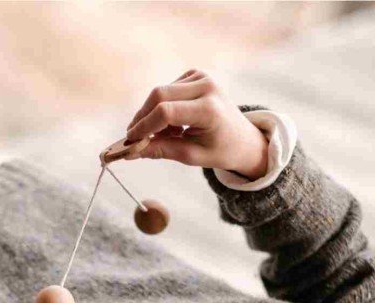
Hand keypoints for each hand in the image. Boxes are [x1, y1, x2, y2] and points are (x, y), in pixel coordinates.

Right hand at [126, 69, 268, 178]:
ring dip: (152, 115)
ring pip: (160, 92)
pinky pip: (167, 90)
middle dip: (142, 118)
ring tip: (162, 137)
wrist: (243, 138)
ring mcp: (202, 76)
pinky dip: (162, 108)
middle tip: (134, 138)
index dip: (144, 126)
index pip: (166, 112)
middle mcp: (207, 86)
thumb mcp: (191, 156)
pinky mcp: (196, 74)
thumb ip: (162, 151)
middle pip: (159, 96)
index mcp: (210, 109)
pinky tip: (172, 125)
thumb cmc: (220, 150)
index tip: (131, 140)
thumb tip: (131, 152)